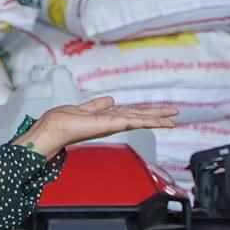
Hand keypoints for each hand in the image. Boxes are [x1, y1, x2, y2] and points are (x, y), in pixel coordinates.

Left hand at [15, 96, 177, 159]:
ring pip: (138, 119)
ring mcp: (111, 124)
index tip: (164, 112)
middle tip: (176, 116)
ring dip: (156, 119)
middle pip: (139, 116)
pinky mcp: (107, 125)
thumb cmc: (63, 121)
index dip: (148, 112)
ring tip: (172, 119)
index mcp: (108, 116)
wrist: (53, 129)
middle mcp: (112, 121)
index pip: (132, 113)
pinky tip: (154, 120)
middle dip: (158, 116)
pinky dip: (142, 120)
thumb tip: (110, 99)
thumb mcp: (84, 109)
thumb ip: (97, 105)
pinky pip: (129, 121)